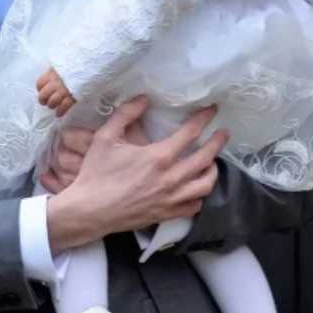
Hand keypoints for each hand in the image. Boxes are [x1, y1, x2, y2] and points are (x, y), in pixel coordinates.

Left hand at [36, 67, 75, 115]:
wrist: (89, 67)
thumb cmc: (75, 66)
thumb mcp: (62, 64)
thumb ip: (54, 71)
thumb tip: (49, 77)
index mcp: (52, 73)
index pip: (40, 83)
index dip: (40, 88)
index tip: (42, 91)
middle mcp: (56, 82)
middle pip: (43, 95)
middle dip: (43, 100)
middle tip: (45, 102)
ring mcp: (64, 90)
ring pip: (52, 102)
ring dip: (51, 106)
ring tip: (53, 106)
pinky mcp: (73, 96)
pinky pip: (63, 106)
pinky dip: (60, 112)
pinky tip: (59, 114)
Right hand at [44, 99, 226, 252]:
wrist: (89, 211)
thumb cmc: (96, 173)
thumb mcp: (105, 138)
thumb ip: (125, 114)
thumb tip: (143, 98)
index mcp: (158, 157)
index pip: (190, 133)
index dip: (204, 118)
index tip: (211, 110)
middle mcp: (170, 178)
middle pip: (205, 158)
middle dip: (218, 142)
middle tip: (223, 134)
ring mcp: (171, 198)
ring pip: (205, 184)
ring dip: (212, 170)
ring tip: (211, 162)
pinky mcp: (166, 214)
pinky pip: (194, 206)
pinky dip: (199, 196)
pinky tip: (195, 188)